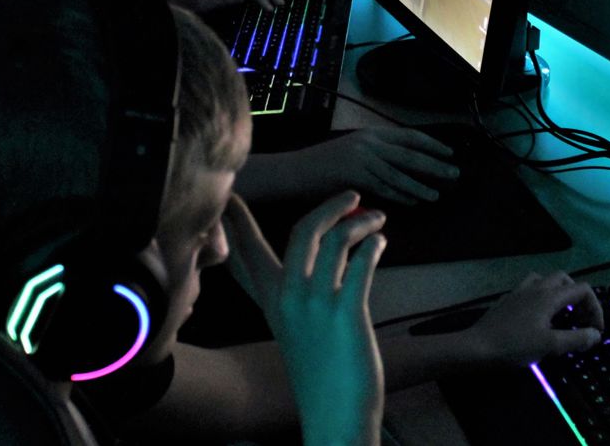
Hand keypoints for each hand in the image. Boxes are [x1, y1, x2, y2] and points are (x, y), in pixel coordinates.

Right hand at [223, 192, 385, 445]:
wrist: (334, 415)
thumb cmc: (320, 372)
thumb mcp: (291, 329)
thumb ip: (289, 295)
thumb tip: (301, 265)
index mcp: (272, 301)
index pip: (246, 252)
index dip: (237, 222)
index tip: (229, 194)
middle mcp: (289, 298)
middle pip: (301, 231)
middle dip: (329, 206)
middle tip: (353, 196)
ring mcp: (316, 306)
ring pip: (335, 241)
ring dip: (361, 223)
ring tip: (377, 222)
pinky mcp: (346, 314)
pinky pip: (361, 263)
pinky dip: (373, 246)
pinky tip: (380, 244)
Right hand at [307, 128, 459, 204]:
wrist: (296, 171)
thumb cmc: (324, 165)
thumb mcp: (353, 150)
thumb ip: (376, 154)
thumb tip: (403, 165)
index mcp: (371, 133)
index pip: (409, 136)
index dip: (431, 144)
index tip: (448, 152)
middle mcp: (369, 143)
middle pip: (410, 154)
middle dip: (434, 164)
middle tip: (454, 172)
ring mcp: (362, 159)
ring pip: (400, 174)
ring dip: (421, 185)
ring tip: (437, 193)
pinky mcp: (355, 176)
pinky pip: (384, 188)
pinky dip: (401, 195)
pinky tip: (414, 201)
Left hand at [466, 272, 603, 366]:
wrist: (477, 347)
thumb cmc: (515, 345)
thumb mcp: (550, 346)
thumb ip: (576, 339)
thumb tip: (595, 334)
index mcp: (549, 296)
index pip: (582, 290)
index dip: (595, 308)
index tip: (595, 330)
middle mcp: (536, 288)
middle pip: (565, 280)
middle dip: (578, 298)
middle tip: (579, 320)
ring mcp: (519, 292)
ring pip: (545, 281)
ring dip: (558, 293)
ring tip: (560, 315)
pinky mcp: (507, 301)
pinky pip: (529, 290)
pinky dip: (540, 298)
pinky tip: (537, 318)